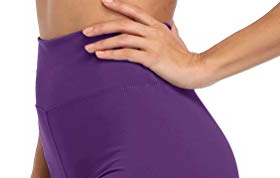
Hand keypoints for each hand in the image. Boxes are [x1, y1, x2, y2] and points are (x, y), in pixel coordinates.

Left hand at [83, 0, 212, 88]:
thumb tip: (172, 26)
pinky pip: (127, 54)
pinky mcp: (151, 58)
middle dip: (101, 27)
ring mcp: (151, 44)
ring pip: (122, 39)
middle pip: (122, 24)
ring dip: (102, 43)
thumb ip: (172, 31)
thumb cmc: (184, 56)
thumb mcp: (177, 39)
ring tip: (88, 48)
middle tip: (85, 32)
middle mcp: (153, 32)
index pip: (134, 11)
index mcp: (157, 26)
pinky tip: (101, 56)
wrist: (194, 69)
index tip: (104, 1)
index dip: (119, 5)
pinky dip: (112, 55)